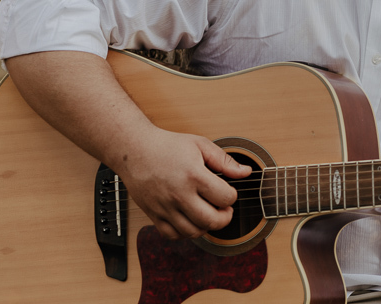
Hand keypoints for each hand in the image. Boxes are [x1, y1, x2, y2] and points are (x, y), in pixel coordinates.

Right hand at [116, 127, 251, 239]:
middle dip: (225, 217)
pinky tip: (191, 219)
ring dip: (207, 226)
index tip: (228, 191)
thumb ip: (225, 161)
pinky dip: (185, 232)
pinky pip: (173, 235)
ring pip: (193, 232)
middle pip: (211, 221)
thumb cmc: (168, 146)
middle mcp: (178, 194)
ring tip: (208, 213)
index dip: (232, 196)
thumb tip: (246, 172)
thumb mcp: (200, 145)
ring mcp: (164, 207)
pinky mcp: (153, 215)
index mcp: (193, 175)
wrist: (134, 150)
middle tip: (224, 209)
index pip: (225, 198)